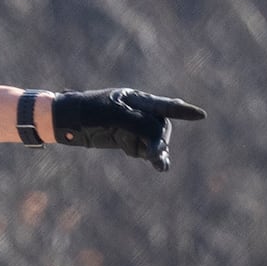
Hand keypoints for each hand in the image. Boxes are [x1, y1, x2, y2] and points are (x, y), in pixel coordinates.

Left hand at [44, 88, 199, 166]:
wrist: (66, 122)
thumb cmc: (88, 112)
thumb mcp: (115, 116)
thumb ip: (140, 125)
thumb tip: (157, 140)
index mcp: (136, 99)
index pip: (163, 106)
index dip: (182, 111)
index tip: (201, 115)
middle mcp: (138, 111)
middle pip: (160, 127)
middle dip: (160, 140)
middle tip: (154, 153)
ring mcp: (133, 126)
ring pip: (155, 141)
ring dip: (157, 151)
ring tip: (158, 163)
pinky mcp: (127, 140)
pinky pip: (146, 150)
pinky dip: (154, 158)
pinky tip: (161, 166)